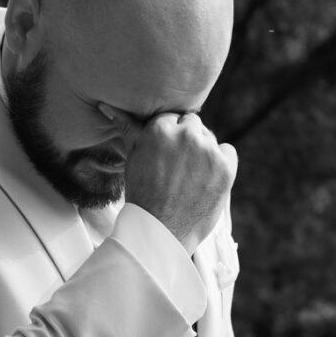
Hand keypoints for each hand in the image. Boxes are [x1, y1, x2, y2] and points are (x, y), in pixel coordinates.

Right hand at [124, 112, 236, 254]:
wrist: (162, 231)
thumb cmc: (144, 195)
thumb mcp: (133, 158)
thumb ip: (128, 128)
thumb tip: (107, 105)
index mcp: (160, 127)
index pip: (172, 117)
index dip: (169, 137)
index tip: (166, 155)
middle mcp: (186, 134)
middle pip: (192, 124)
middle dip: (187, 140)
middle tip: (178, 167)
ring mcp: (208, 150)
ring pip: (209, 138)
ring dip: (203, 152)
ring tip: (189, 177)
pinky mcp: (225, 167)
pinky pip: (228, 151)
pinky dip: (221, 163)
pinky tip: (206, 179)